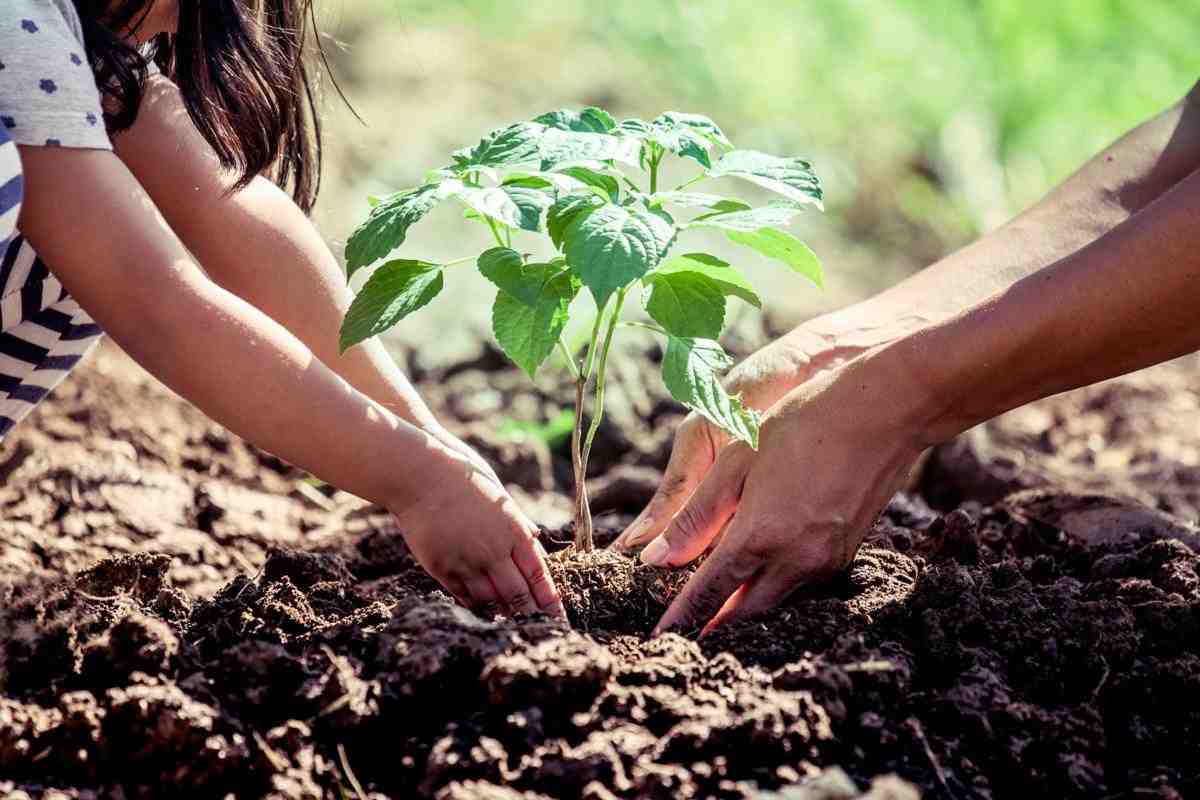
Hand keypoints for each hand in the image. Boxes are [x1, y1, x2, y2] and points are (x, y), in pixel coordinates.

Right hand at [390, 435, 565, 620]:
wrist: (421, 475)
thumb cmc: (464, 479)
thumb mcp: (500, 498)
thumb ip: (517, 524)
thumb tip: (535, 540)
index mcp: (513, 531)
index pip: (539, 574)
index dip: (549, 600)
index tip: (558, 617)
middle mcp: (493, 550)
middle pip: (518, 594)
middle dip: (530, 615)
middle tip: (540, 630)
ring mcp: (466, 560)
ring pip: (491, 599)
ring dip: (503, 613)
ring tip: (512, 626)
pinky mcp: (441, 566)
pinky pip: (463, 594)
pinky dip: (476, 604)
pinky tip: (482, 610)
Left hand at [638, 351, 929, 633]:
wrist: (883, 414)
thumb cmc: (801, 425)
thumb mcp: (736, 462)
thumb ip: (695, 517)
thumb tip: (656, 559)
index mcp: (760, 536)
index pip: (709, 594)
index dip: (680, 618)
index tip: (657, 637)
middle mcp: (795, 561)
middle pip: (742, 612)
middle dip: (711, 624)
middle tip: (682, 629)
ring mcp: (825, 562)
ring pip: (773, 602)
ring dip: (743, 609)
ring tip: (714, 608)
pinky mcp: (844, 555)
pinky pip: (799, 585)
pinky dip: (772, 587)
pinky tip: (758, 573)